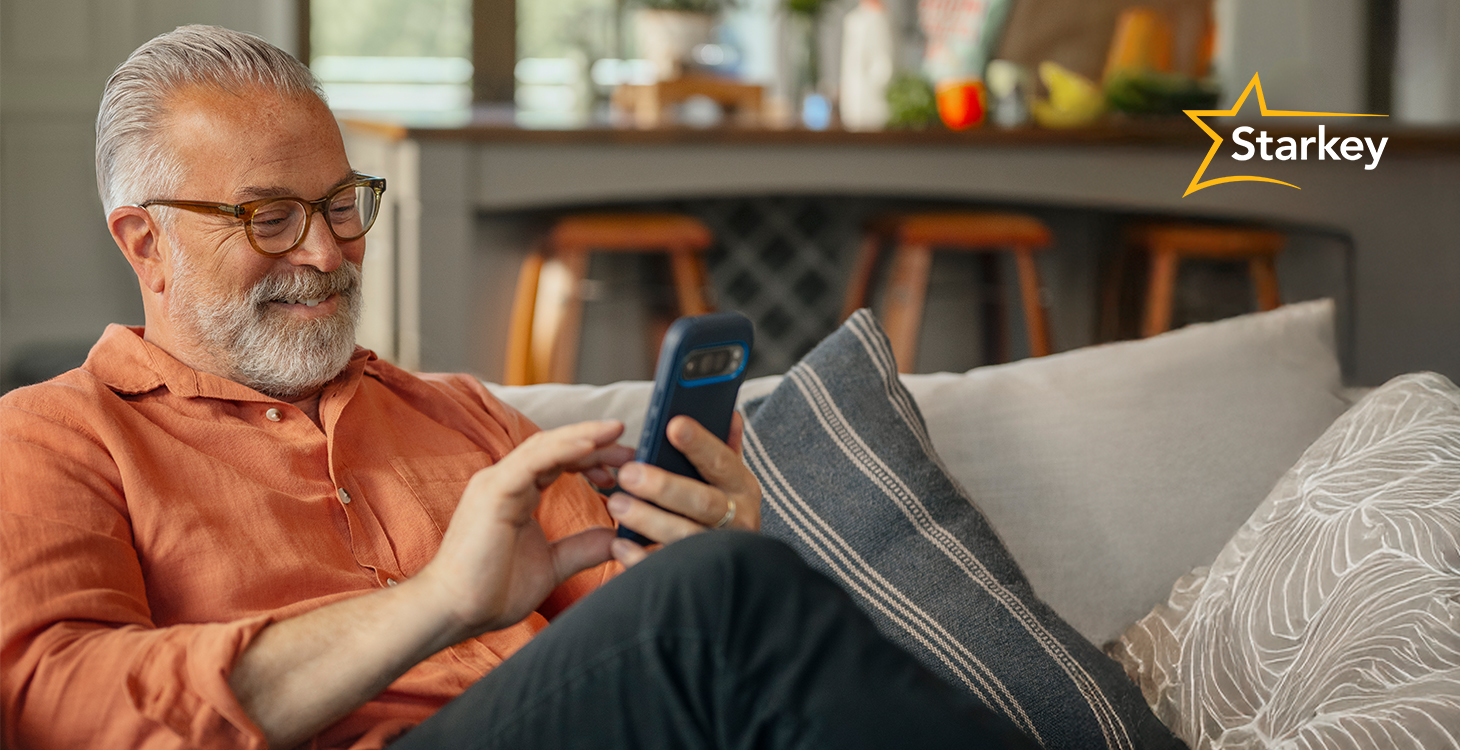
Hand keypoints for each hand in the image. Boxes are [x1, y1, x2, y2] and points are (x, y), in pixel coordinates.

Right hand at [414, 420, 634, 639]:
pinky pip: (532, 461)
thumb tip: (617, 538)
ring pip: (545, 446)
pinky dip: (563, 449)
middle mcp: (505, 481)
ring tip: (616, 432)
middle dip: (595, 444)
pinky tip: (590, 445)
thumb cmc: (492, 591)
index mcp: (516, 493)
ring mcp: (497, 483)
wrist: (454, 612)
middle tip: (631, 447)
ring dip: (583, 437)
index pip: (558, 462)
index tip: (624, 465)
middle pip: (556, 448)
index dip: (592, 458)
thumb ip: (582, 548)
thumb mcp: (552, 565)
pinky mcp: (493, 492)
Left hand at [606, 412, 761, 565]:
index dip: (699, 443)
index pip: (721, 461)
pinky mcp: (697, 577)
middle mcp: (737, 518)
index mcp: (741, 487)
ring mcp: (717, 550)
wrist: (742, 572)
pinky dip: (641, 557)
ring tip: (617, 505)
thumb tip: (728, 412)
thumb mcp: (731, 478)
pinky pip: (666, 566)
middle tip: (628, 473)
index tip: (673, 425)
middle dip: (664, 486)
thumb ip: (726, 446)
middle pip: (702, 501)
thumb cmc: (725, 510)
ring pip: (684, 536)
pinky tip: (618, 544)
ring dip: (648, 520)